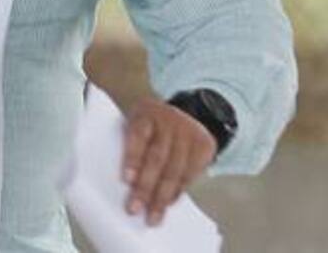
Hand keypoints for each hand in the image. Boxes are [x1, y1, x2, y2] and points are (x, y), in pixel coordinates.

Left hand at [122, 98, 216, 225]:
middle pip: (157, 157)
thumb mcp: (134, 123)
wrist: (179, 111)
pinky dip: (178, 191)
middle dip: (146, 187)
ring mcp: (188, 132)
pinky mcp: (204, 145)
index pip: (138, 135)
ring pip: (175, 170)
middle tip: (134, 208)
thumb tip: (123, 182)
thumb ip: (128, 144)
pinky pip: (191, 173)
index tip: (126, 180)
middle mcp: (169, 121)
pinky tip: (169, 203)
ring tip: (153, 215)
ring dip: (163, 197)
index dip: (133, 157)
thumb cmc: (148, 123)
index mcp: (146, 113)